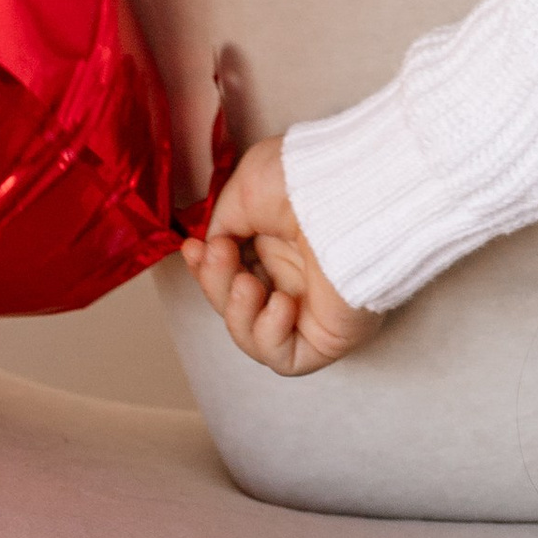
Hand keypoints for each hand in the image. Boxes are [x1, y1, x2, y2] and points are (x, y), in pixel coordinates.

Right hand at [177, 136, 386, 376]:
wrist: (344, 193)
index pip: (233, 273)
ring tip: (249, 283)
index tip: (194, 249)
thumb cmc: (303, 179)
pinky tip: (281, 302)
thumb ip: (223, 225)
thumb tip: (212, 250)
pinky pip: (285, 358)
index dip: (207, 269)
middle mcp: (297, 276)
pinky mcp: (328, 336)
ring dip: (237, 313)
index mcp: (281, 242)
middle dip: (217, 284)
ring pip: (254, 337)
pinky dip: (269, 336)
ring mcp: (312, 308)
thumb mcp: (245, 191)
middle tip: (220, 254)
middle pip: (237, 305)